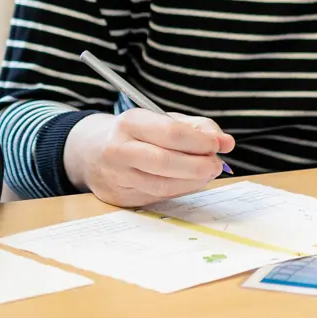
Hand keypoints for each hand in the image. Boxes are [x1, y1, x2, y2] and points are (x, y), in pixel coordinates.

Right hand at [62, 110, 234, 207]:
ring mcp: (116, 177)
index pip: (170, 133)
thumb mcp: (160, 119)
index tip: (220, 144)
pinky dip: (178, 191)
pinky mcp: (119, 198)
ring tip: (206, 173)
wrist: (91, 151)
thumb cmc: (135, 132)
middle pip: (164, 162)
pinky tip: (188, 182)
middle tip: (217, 164)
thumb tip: (225, 142)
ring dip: (192, 182)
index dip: (200, 141)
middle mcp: (119, 149)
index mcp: (129, 122)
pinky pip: (157, 198)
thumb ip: (196, 127)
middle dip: (198, 166)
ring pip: (162, 186)